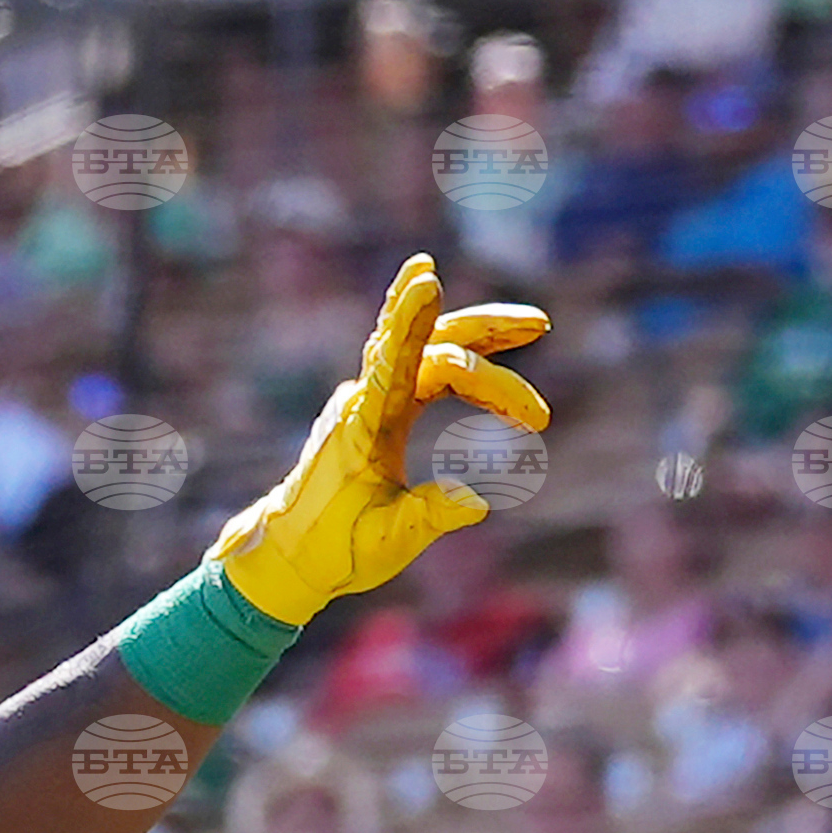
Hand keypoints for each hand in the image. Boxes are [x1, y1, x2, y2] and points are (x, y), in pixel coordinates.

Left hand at [210, 252, 550, 622]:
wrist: (292, 552)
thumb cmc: (335, 550)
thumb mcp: (387, 542)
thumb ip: (430, 518)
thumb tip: (477, 502)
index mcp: (363, 428)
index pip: (392, 365)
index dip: (410, 323)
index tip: (428, 281)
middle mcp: (365, 401)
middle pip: (429, 345)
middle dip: (484, 332)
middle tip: (539, 324)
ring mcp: (372, 398)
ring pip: (430, 347)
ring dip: (481, 335)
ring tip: (534, 327)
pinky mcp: (380, 405)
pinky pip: (419, 362)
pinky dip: (455, 347)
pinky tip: (483, 337)